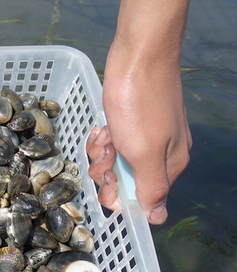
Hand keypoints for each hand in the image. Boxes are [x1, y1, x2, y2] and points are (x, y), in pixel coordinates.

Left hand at [86, 46, 191, 224]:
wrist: (140, 53)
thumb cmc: (140, 103)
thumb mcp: (144, 152)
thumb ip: (151, 187)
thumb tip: (159, 219)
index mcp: (169, 164)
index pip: (141, 198)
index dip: (117, 192)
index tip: (107, 176)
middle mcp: (161, 152)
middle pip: (125, 179)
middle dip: (107, 168)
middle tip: (106, 149)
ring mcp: (147, 134)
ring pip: (115, 159)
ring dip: (103, 150)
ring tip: (104, 133)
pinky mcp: (132, 119)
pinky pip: (113, 139)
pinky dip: (104, 134)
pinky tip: (102, 124)